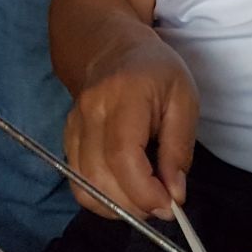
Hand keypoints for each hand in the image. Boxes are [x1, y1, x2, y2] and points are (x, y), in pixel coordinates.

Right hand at [62, 36, 199, 219]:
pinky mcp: (67, 137)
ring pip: (84, 184)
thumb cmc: (155, 70)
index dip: (144, 191)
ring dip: (116, 206)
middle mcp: (91, 111)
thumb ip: (179, 148)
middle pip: (99, 176)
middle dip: (133, 204)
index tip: (169, 205)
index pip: (123, 155)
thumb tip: (174, 195)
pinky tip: (124, 191)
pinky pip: (77, 180)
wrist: (113, 46)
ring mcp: (73, 124)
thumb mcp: (184, 99)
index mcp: (124, 95)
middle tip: (162, 205)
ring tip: (144, 199)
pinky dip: (101, 197)